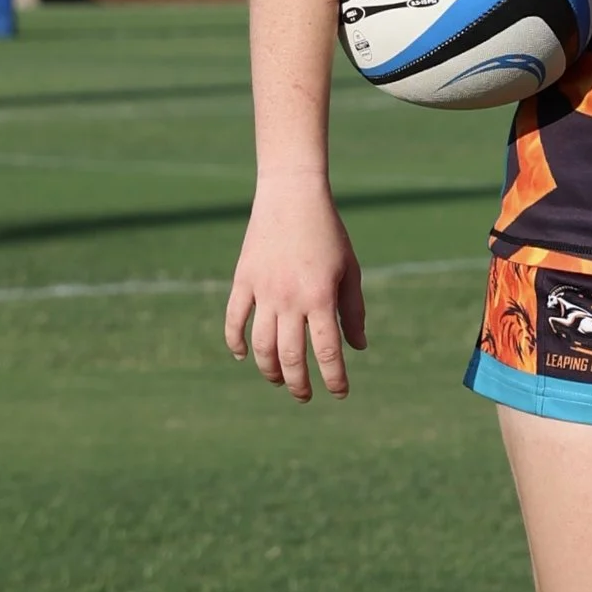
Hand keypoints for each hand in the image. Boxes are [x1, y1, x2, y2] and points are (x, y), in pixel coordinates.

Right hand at [225, 177, 368, 399]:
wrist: (292, 196)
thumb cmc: (328, 233)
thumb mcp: (350, 270)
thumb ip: (353, 311)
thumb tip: (357, 348)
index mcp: (321, 298)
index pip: (328, 352)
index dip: (334, 378)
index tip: (339, 392)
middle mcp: (290, 299)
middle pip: (291, 357)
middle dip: (299, 384)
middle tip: (305, 396)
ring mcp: (263, 291)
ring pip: (261, 346)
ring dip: (269, 370)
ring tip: (279, 380)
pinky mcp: (243, 281)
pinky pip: (234, 321)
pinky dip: (236, 343)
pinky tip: (244, 356)